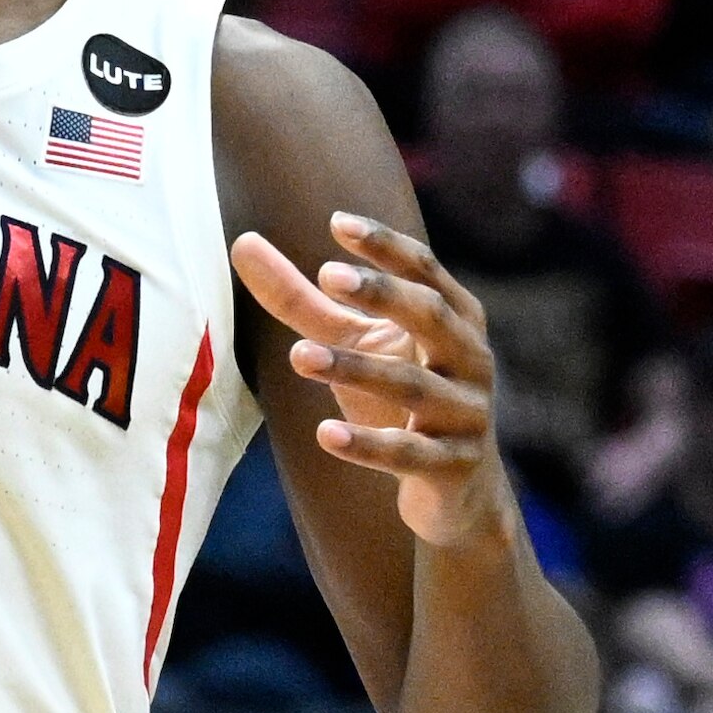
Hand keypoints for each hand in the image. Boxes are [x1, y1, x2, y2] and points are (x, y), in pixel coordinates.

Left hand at [237, 214, 517, 546]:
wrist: (456, 489)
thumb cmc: (397, 398)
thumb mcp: (354, 343)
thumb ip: (303, 297)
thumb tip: (242, 242)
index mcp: (455, 319)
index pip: (425, 270)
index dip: (386, 246)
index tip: (338, 222)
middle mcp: (471, 359)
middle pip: (431, 316)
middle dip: (383, 293)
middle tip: (328, 274)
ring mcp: (466, 414)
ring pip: (412, 386)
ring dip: (356, 369)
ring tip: (298, 355)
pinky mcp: (452, 466)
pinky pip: (409, 454)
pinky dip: (368, 446)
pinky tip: (324, 434)